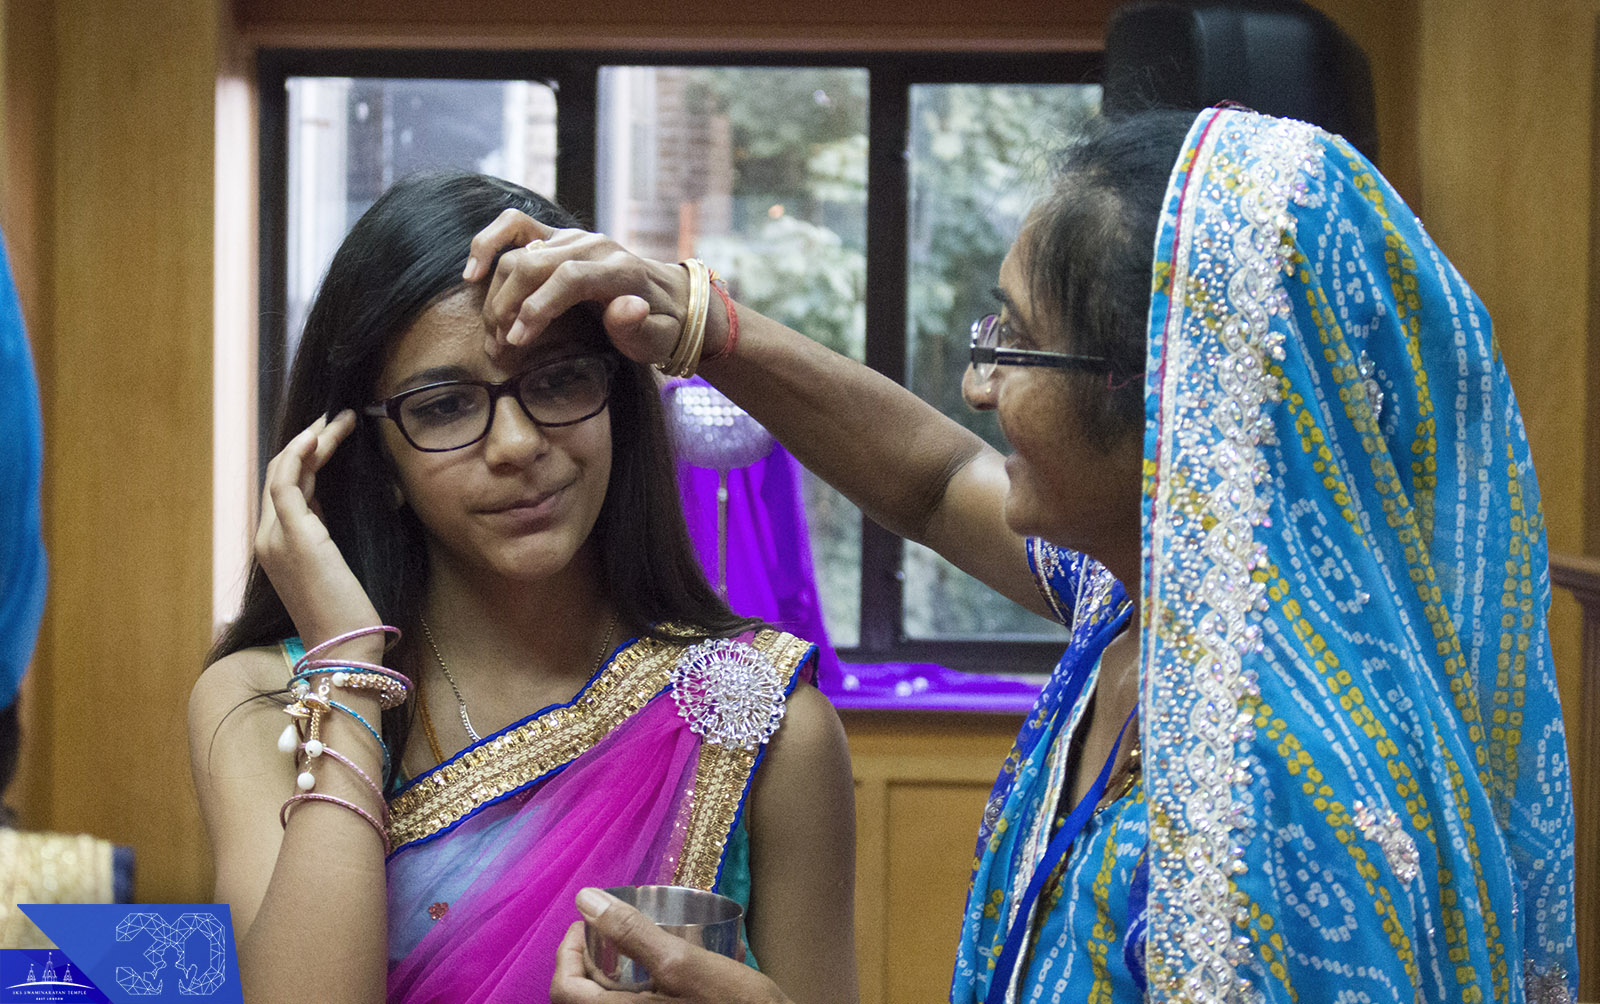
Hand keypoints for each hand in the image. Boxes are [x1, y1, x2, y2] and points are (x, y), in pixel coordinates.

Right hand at [254, 410, 382, 653]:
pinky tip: (322, 435)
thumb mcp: (340, 569)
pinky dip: (301, 454)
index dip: (308, 458)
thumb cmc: (351, 618)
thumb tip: (347, 506)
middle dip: (311, 441)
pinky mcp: (293, 537)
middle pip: (283, 475)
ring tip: (342, 419)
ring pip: (285, 471)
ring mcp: (275, 539)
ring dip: (313, 440)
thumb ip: (331, 538)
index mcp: (279, 549)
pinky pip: (287, 482)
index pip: (287, 490)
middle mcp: (268, 541)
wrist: (347, 651)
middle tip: (340, 417)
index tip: (333, 434)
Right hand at [464, 210, 702, 364]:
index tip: (517, 341)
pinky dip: (488, 244)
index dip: (538, 307)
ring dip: (496, 292)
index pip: (570, 278)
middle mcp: (594, 245)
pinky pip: (513, 226)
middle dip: (508, 305)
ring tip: (492, 332)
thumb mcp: (659, 337)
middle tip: (498, 346)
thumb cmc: (661, 326)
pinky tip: (472, 274)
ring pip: (518, 252)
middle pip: (535, 263)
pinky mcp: (556, 236)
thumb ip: (641, 326)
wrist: (668, 298)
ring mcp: (573, 237)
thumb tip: (628, 307)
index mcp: (621, 270)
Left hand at [549, 889, 791, 1003]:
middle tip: (609, 930)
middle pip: (581, 998)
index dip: (566, 952)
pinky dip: (634, 992)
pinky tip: (663, 975)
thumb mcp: (683, 962)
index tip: (586, 922)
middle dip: (587, 962)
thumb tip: (586, 899)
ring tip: (635, 948)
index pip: (563, 990)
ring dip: (610, 978)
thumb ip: (632, 932)